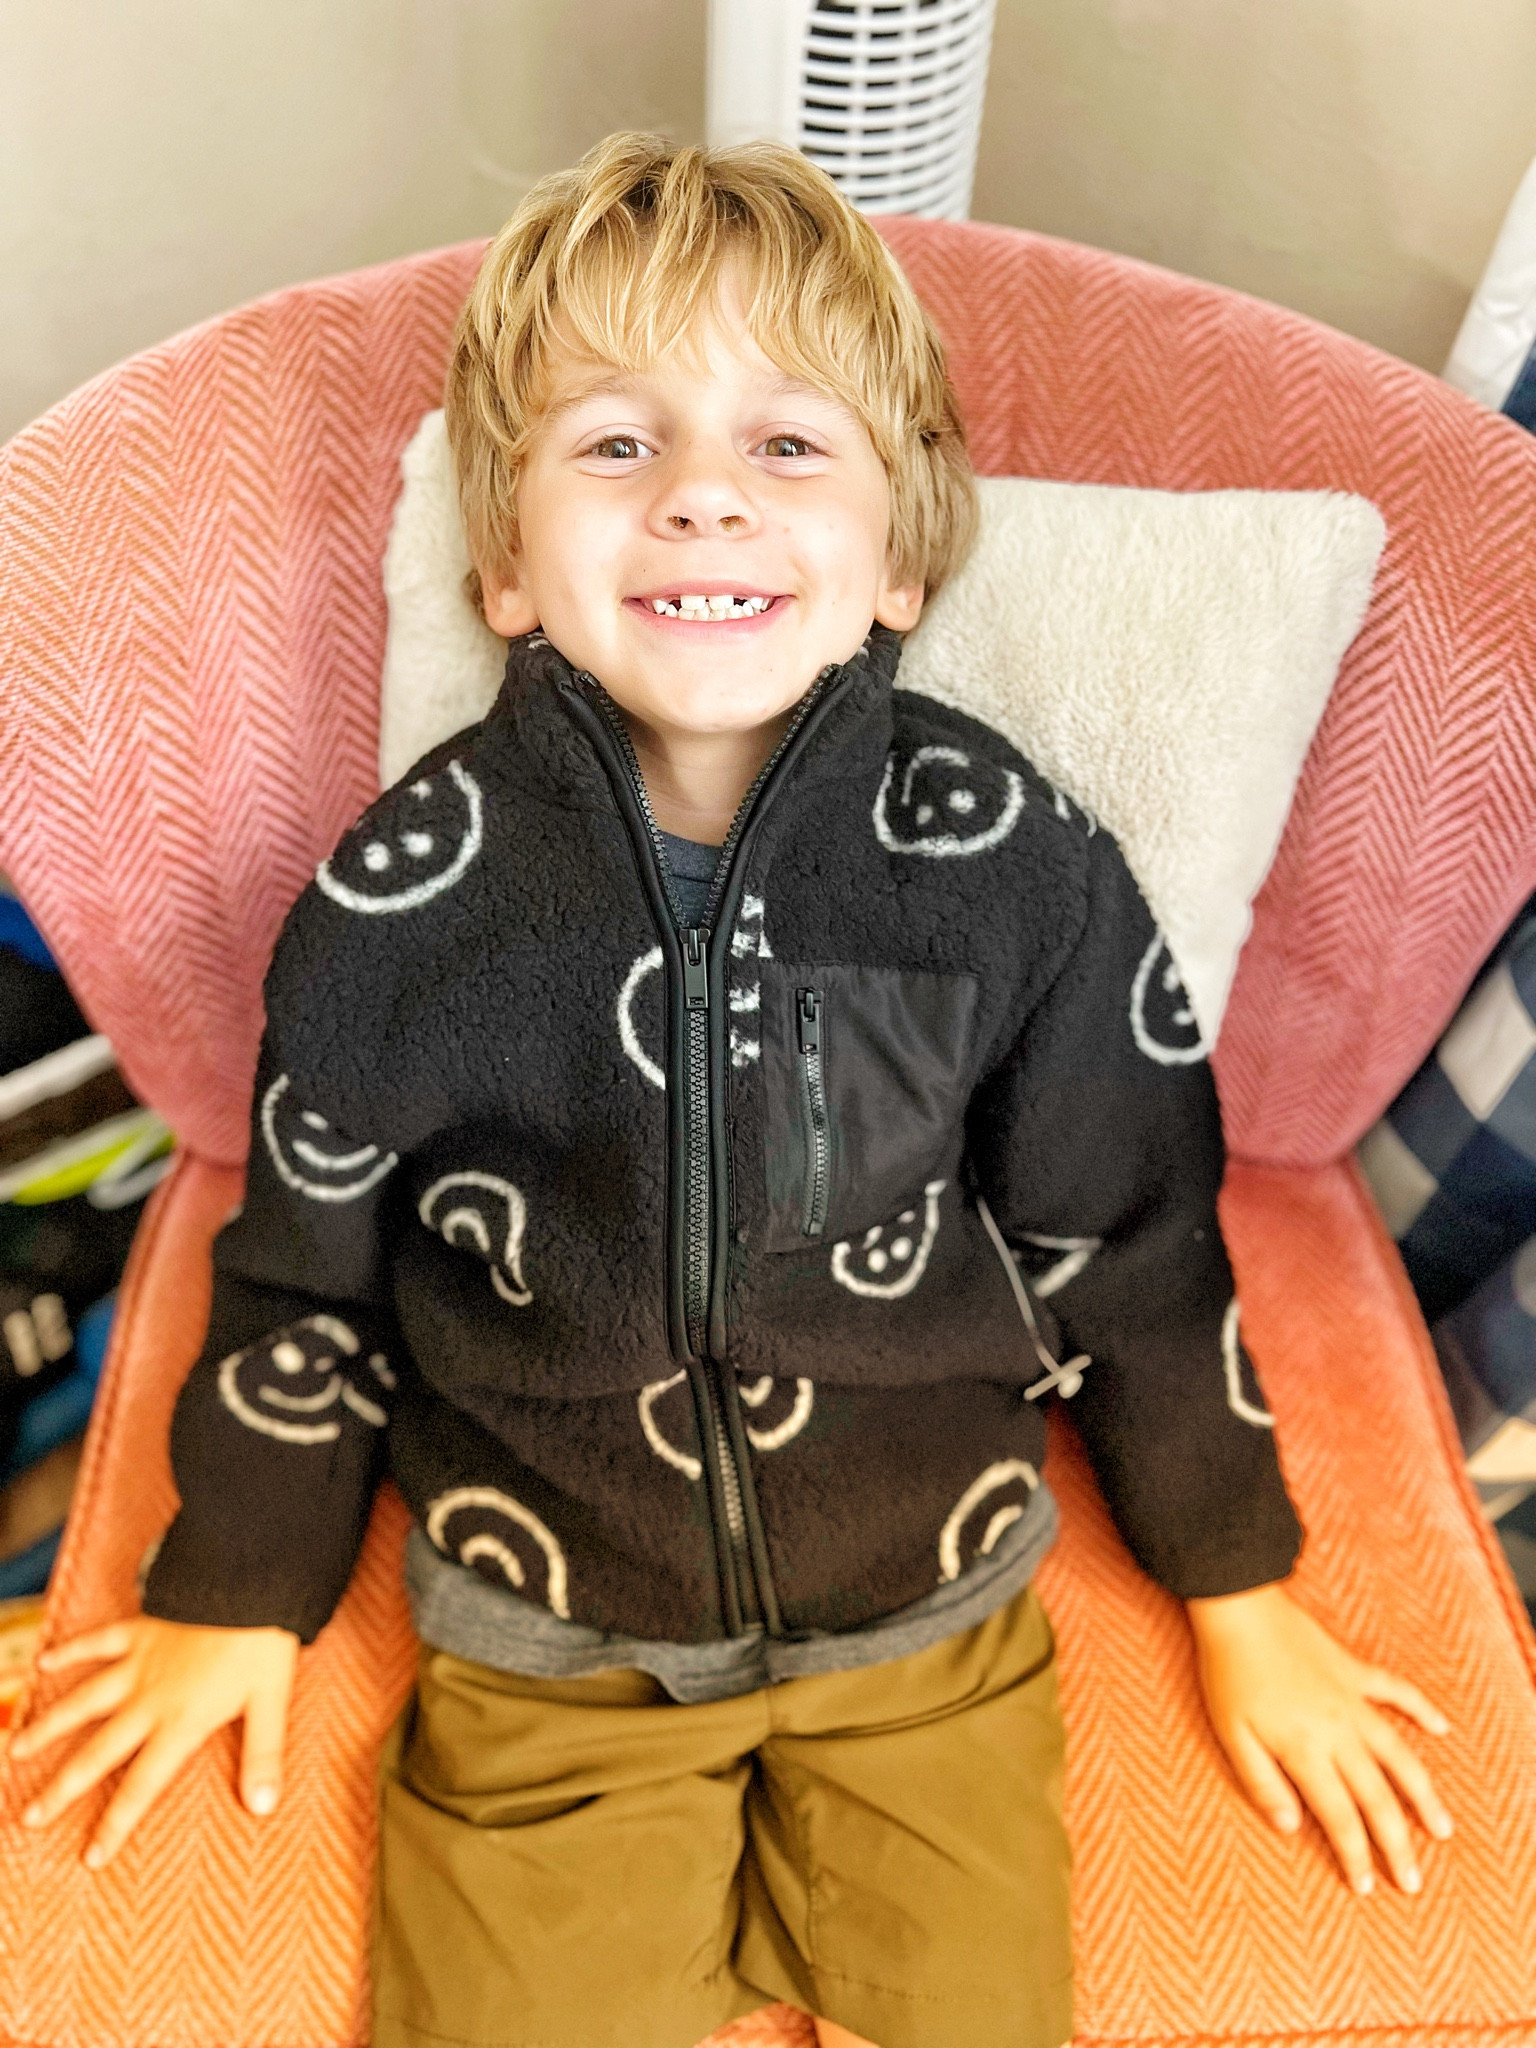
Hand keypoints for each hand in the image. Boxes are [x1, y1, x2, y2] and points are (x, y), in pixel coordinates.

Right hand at [10, 1615, 298, 1866]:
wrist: (247, 1579)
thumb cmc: (263, 1641)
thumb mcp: (271, 1701)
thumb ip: (263, 1754)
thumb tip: (262, 1807)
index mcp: (180, 1722)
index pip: (142, 1786)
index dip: (116, 1823)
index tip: (90, 1858)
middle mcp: (149, 1699)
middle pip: (96, 1752)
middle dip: (62, 1788)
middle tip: (29, 1818)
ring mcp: (139, 1663)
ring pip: (83, 1701)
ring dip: (49, 1726)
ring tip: (16, 1750)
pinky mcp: (139, 1630)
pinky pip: (96, 1642)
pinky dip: (70, 1651)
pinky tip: (43, 1661)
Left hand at [1186, 1580, 1452, 1896]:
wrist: (1240, 1607)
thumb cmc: (1227, 1674)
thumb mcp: (1231, 1735)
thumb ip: (1262, 1784)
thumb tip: (1293, 1829)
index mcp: (1306, 1751)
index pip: (1340, 1818)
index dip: (1356, 1857)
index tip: (1368, 1887)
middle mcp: (1339, 1731)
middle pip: (1377, 1799)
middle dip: (1397, 1845)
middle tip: (1413, 1881)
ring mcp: (1353, 1700)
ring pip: (1400, 1756)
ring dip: (1423, 1795)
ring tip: (1442, 1828)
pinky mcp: (1355, 1670)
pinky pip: (1398, 1692)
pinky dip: (1422, 1710)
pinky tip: (1442, 1728)